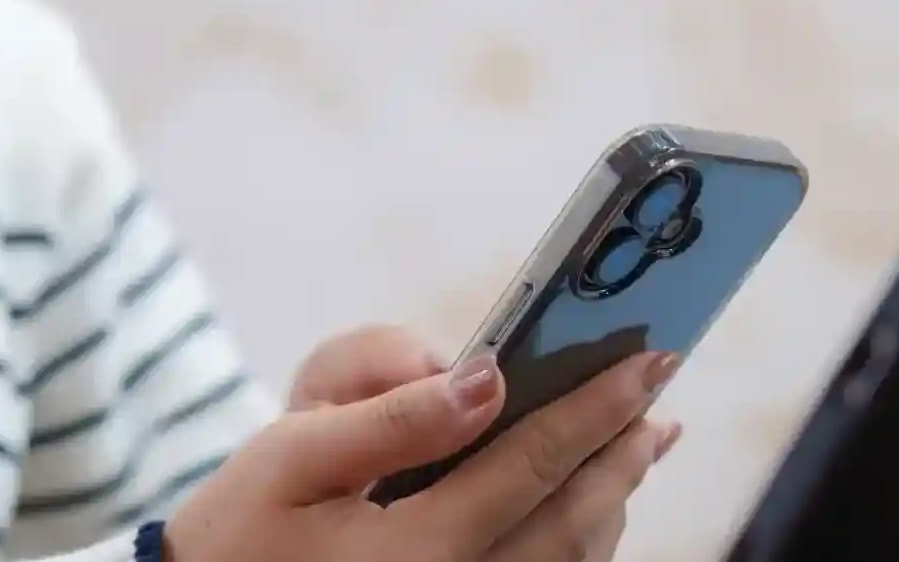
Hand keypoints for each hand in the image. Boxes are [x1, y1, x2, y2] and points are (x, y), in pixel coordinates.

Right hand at [165, 327, 683, 561]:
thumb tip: (484, 379)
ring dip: (613, 497)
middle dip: (624, 452)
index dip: (599, 406)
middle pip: (577, 521)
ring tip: (637, 442)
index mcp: (417, 552)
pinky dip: (579, 540)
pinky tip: (585, 503)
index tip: (651, 356)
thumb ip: (389, 414)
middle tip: (660, 395)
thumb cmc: (238, 532)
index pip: (534, 464)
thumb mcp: (289, 454)